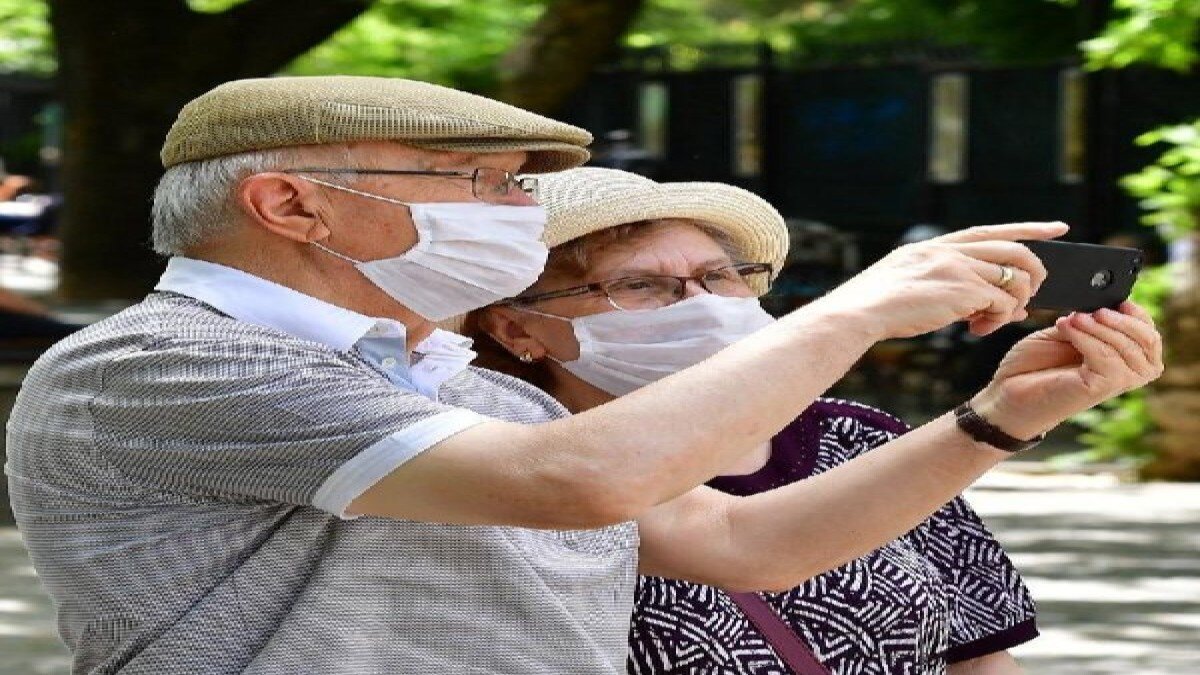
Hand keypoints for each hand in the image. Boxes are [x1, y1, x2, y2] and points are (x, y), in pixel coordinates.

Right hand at [815, 222, 1067, 339]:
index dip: (1028, 229)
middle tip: (1027, 298)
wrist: (857, 314)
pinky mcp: (963, 290)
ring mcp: (958, 268)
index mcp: (935, 246)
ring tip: (997, 320)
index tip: (1058, 228)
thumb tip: (982, 298)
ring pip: (1015, 277)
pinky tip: (979, 330)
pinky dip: (999, 320)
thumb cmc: (875, 306)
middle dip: (1034, 274)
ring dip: (1016, 302)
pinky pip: (1003, 303)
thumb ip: (943, 281)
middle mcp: (950, 251)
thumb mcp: (906, 281)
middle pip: (1015, 251)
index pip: (991, 231)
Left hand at [971, 301, 1163, 439]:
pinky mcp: (1096, 390)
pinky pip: (1107, 361)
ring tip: (1073, 320)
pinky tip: (1067, 330)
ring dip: (1103, 329)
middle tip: (1094, 312)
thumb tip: (1101, 305)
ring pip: (1131, 352)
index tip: (1120, 302)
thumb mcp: (1063, 333)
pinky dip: (1088, 339)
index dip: (1139, 316)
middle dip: (1124, 321)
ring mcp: (1111, 383)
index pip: (1149, 336)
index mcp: (1118, 356)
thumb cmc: (1031, 365)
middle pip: (1149, 343)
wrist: (1004, 392)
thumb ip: (1087, 322)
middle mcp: (1122, 372)